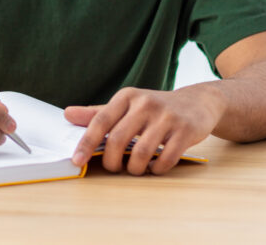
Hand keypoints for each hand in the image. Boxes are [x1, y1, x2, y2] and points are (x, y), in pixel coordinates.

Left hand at [64, 86, 225, 174]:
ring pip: (141, 153)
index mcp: (127, 97)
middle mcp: (145, 104)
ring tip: (135, 169)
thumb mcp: (127, 105)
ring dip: (135, 169)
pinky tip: (154, 168)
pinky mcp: (186, 131)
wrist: (198, 102)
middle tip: (114, 168)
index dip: (86, 143)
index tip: (77, 161)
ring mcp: (167, 117)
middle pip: (118, 140)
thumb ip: (98, 113)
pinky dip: (156, 169)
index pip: (100, 121)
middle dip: (112, 161)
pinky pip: (165, 159)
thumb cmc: (155, 107)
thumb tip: (67, 114)